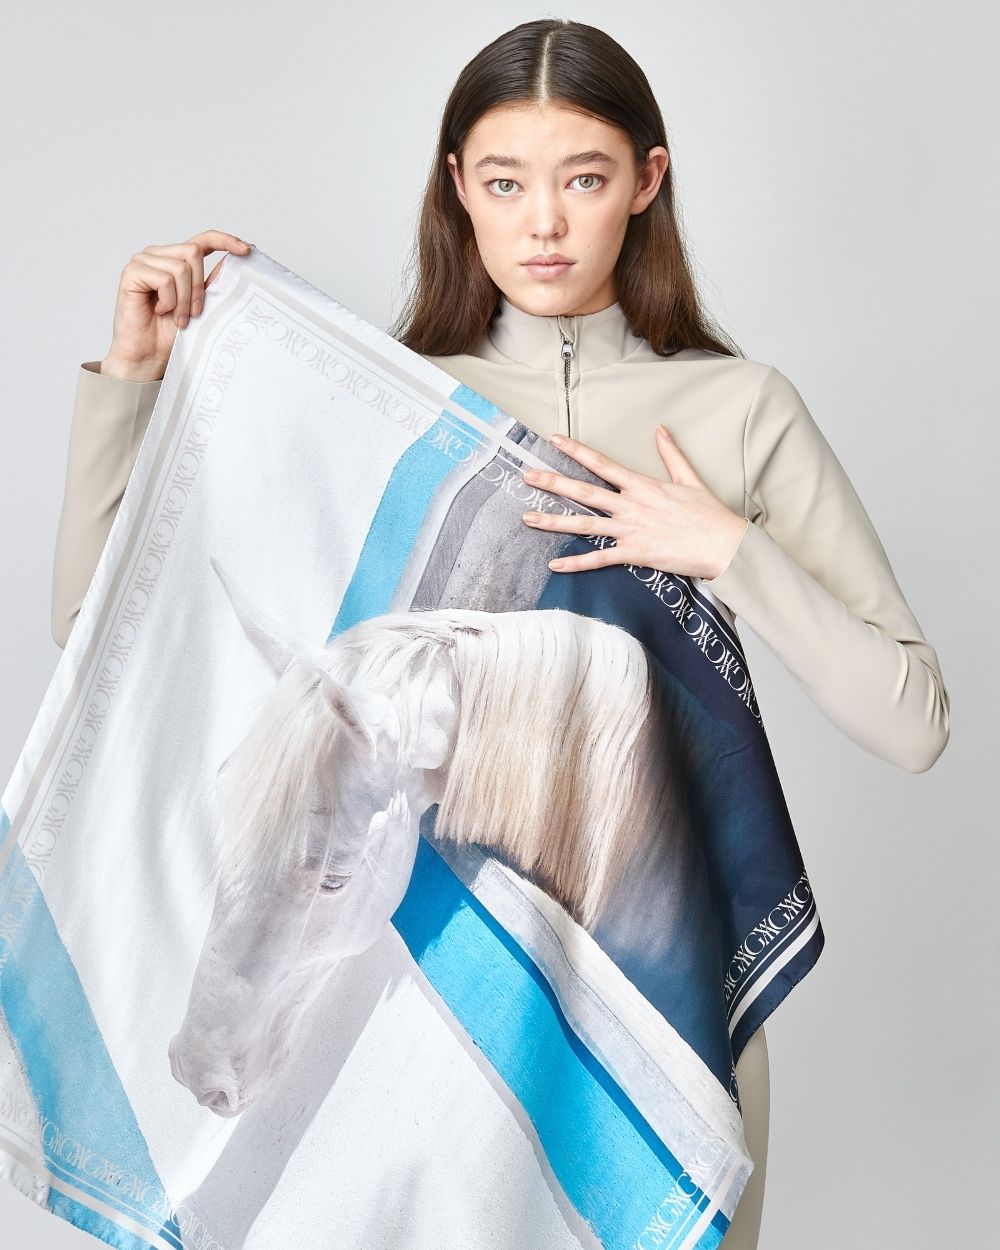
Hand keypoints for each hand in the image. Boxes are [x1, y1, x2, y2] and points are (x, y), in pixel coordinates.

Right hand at [100, 228, 252, 381]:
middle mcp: (159, 255)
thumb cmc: (171, 334)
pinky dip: (168, 301)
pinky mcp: (131, 272)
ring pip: (180, 267)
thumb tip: (233, 262)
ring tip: (178, 318)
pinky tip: (160, 311)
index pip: (203, 240)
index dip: (225, 240)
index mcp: (176, 260)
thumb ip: (212, 283)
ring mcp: (143, 261)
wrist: (149, 356)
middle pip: (193, 252)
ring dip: (184, 299)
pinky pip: (164, 279)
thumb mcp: (201, 306)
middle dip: (199, 287)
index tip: (246, 250)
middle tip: (194, 313)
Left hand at [520, 426, 748, 579]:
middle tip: (527, 476)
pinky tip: (555, 565)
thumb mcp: (690, 478)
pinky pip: (599, 559)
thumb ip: (671, 454)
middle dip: (553, 483)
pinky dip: (576, 564)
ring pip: (584, 525)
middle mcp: (631, 505)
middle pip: (584, 492)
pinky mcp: (635, 554)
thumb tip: (661, 430)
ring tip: (528, 518)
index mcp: (642, 485)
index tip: (554, 440)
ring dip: (554, 522)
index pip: (602, 463)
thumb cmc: (709, 514)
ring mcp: (631, 530)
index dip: (576, 451)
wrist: (724, 544)